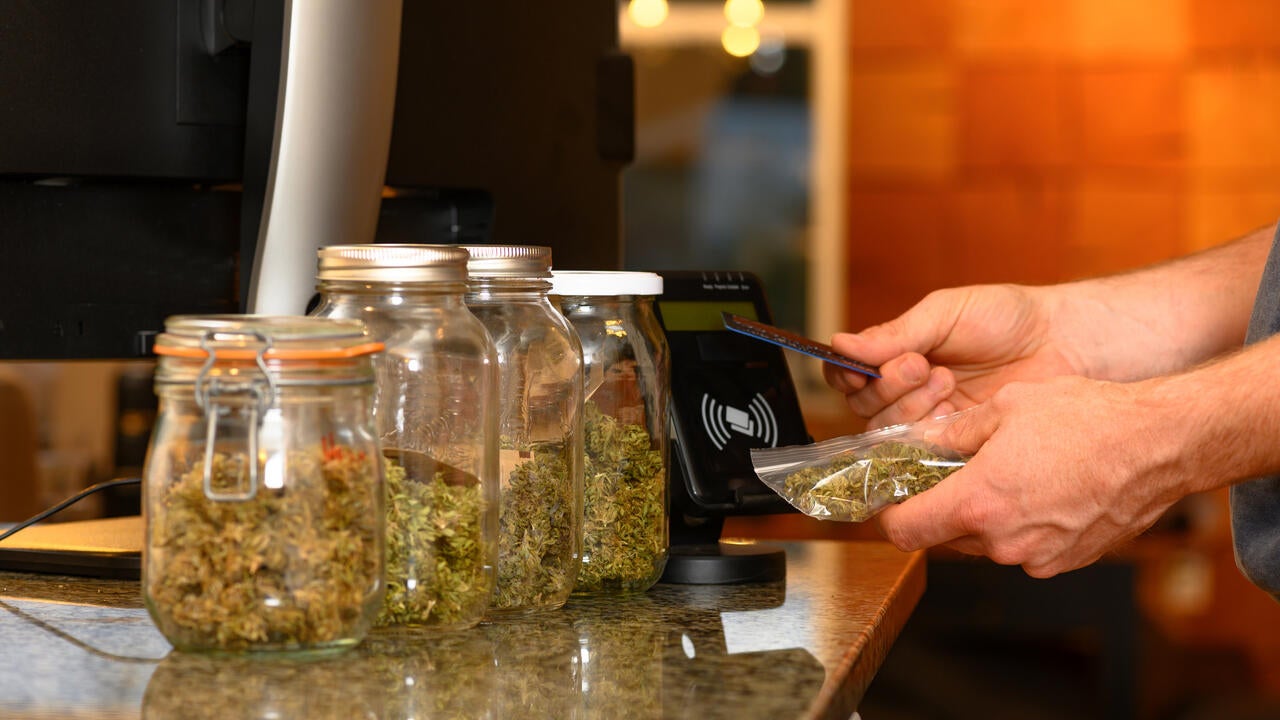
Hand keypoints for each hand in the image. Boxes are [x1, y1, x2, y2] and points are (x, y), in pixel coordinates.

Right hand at [824, 284, 1085, 427]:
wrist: (1062, 343)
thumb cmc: (1006, 318)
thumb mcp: (945, 313)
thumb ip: (895, 333)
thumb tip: (841, 343)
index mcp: (895, 353)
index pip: (846, 372)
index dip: (846, 374)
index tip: (866, 367)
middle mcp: (904, 390)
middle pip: (862, 406)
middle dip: (888, 386)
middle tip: (923, 364)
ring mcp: (927, 419)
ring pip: (886, 431)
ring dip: (910, 406)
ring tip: (946, 379)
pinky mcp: (953, 444)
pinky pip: (920, 450)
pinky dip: (929, 430)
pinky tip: (953, 407)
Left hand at [875, 376, 1183, 576]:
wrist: (1161, 443)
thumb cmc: (1087, 418)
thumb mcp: (1006, 407)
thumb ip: (954, 432)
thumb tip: (921, 440)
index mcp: (979, 503)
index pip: (905, 531)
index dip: (891, 514)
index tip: (892, 497)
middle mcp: (1005, 542)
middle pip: (945, 536)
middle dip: (942, 506)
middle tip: (952, 472)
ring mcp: (1039, 557)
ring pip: (986, 542)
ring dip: (984, 514)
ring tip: (1006, 472)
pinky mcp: (1067, 561)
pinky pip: (1023, 547)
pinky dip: (1019, 523)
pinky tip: (1040, 487)